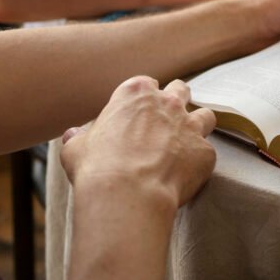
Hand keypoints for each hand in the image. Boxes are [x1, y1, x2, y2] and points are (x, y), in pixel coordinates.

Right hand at [61, 77, 216, 211]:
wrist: (127, 194)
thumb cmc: (97, 168)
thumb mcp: (76, 149)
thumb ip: (79, 138)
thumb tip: (72, 135)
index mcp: (136, 93)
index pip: (146, 85)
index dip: (143, 100)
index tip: (138, 115)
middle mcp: (168, 103)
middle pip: (180, 90)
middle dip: (175, 103)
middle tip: (165, 124)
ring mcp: (191, 126)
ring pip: (205, 115)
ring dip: (196, 126)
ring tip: (185, 145)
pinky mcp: (206, 151)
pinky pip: (206, 152)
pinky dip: (198, 162)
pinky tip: (185, 176)